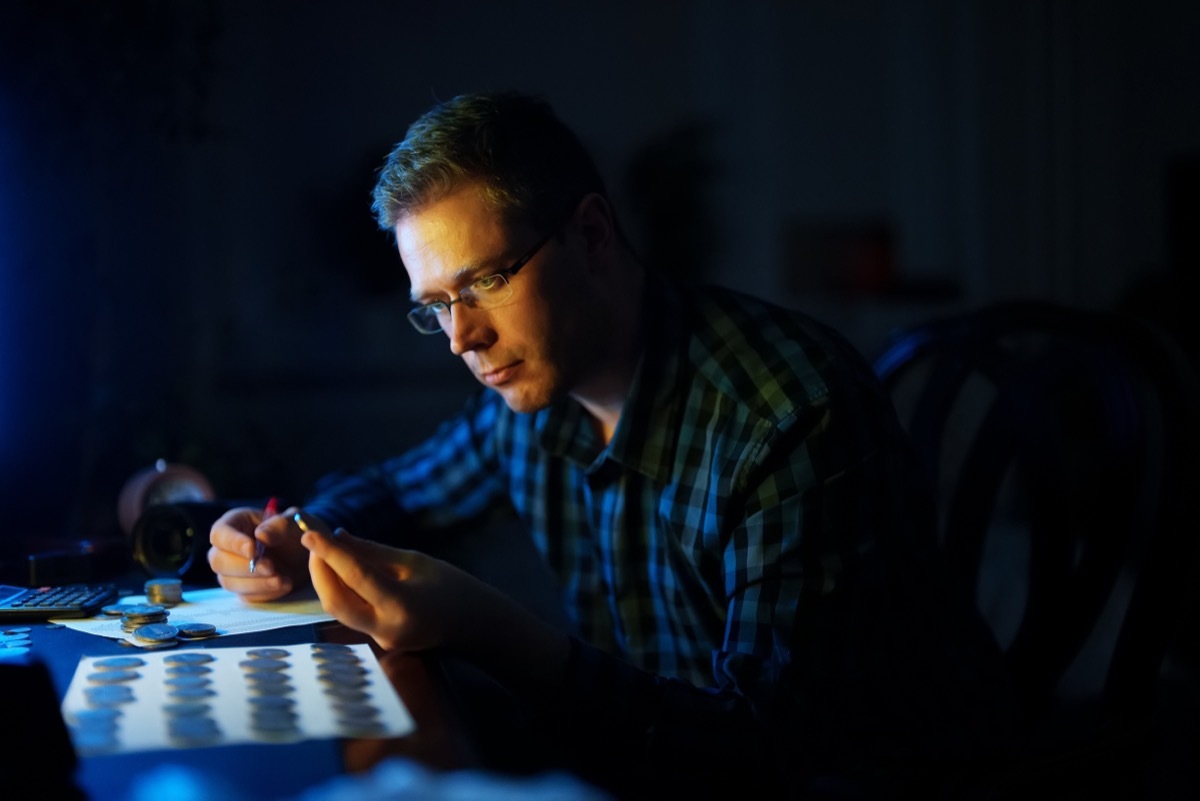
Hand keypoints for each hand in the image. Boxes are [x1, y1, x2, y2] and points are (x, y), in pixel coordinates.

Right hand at [207, 505, 315, 601]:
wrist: (310, 553)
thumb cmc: (298, 531)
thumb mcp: (295, 521)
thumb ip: (280, 525)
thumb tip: (261, 535)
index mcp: (235, 524)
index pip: (219, 533)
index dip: (232, 542)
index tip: (252, 549)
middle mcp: (227, 548)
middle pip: (218, 561)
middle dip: (244, 566)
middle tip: (271, 567)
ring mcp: (233, 571)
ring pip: (229, 582)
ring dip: (256, 583)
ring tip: (283, 579)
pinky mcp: (244, 589)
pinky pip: (246, 596)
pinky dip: (265, 593)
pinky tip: (285, 584)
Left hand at [301, 526, 568, 685]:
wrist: (473, 623)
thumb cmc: (451, 586)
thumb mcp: (414, 561)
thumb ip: (372, 552)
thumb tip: (336, 537)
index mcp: (401, 604)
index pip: (355, 576)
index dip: (329, 553)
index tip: (309, 533)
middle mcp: (386, 628)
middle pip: (335, 602)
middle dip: (319, 571)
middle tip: (314, 544)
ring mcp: (381, 640)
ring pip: (338, 610)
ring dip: (325, 582)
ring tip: (324, 554)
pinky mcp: (378, 642)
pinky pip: (351, 614)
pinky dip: (341, 591)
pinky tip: (340, 572)